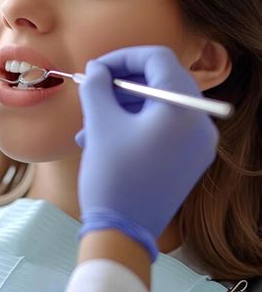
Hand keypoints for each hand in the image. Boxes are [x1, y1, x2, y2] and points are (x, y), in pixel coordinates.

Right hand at [77, 46, 217, 260]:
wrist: (123, 234)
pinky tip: (103, 137)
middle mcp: (200, 124)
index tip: (98, 68)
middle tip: (94, 89)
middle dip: (122, 82)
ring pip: (159, 104)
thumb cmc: (112, 175)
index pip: (158, 58)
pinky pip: (162, 126)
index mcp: (183, 109)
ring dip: (123, 105)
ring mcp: (197, 144)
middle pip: (160, 80)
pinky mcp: (189, 159)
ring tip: (90, 122)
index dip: (123, 57)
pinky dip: (135, 123)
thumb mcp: (101, 124)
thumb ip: (98, 86)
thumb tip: (97, 68)